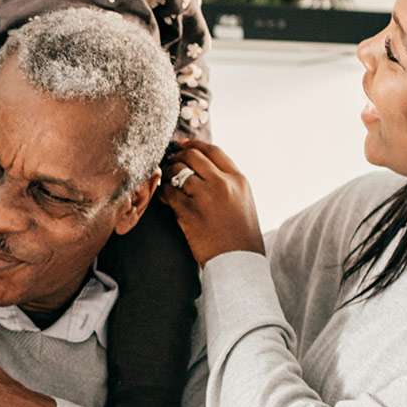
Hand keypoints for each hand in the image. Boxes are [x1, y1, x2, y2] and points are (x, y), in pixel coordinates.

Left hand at [159, 138, 263, 264]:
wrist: (239, 262)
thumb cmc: (240, 235)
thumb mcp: (242, 201)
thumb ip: (227, 183)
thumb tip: (204, 169)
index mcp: (238, 179)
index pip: (213, 151)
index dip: (194, 144)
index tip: (182, 144)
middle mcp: (223, 183)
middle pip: (193, 156)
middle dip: (178, 157)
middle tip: (170, 161)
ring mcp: (205, 196)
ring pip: (178, 171)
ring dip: (168, 174)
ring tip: (167, 181)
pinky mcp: (189, 211)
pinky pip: (169, 193)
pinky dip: (164, 193)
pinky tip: (164, 197)